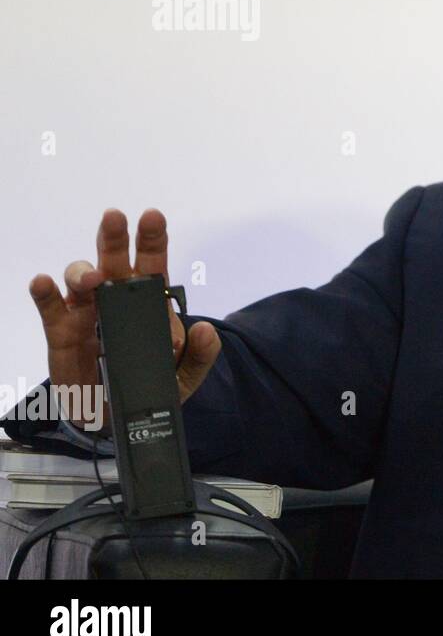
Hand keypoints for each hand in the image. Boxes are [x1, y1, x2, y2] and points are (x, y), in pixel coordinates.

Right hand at [28, 208, 222, 429]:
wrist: (117, 417)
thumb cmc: (150, 384)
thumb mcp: (184, 375)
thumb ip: (201, 354)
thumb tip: (206, 329)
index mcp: (149, 302)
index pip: (152, 264)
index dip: (153, 240)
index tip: (153, 218)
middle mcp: (116, 298)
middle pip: (114, 261)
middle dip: (115, 239)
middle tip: (115, 218)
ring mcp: (87, 312)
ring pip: (80, 280)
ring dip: (83, 272)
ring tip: (92, 278)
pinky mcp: (62, 334)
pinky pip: (50, 309)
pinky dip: (44, 294)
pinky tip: (43, 283)